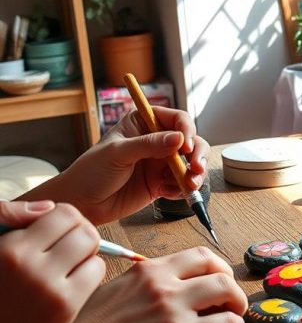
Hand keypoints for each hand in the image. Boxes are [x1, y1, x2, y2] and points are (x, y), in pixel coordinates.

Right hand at [0, 200, 104, 322]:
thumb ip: (12, 219)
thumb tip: (49, 207)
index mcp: (9, 247)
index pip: (62, 212)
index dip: (65, 220)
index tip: (57, 233)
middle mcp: (27, 264)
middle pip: (82, 227)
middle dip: (80, 233)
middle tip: (69, 249)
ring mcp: (47, 287)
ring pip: (93, 245)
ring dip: (87, 252)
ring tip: (70, 265)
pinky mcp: (64, 308)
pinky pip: (96, 270)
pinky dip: (91, 272)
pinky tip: (74, 282)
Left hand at [24, 106, 209, 224]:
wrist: (83, 202)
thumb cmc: (92, 171)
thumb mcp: (119, 153)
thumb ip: (149, 145)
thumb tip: (179, 139)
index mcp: (143, 123)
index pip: (175, 119)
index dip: (186, 131)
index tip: (186, 146)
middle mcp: (155, 141)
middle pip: (189, 141)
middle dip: (197, 154)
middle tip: (196, 168)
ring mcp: (158, 163)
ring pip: (189, 164)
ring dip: (194, 174)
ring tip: (190, 185)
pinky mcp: (159, 184)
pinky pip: (180, 184)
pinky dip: (182, 189)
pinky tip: (170, 193)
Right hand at [51, 247, 246, 322]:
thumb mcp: (118, 288)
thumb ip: (149, 284)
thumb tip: (180, 290)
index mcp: (148, 268)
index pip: (199, 255)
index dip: (217, 268)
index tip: (218, 281)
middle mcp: (164, 284)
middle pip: (219, 270)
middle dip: (232, 286)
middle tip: (232, 302)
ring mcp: (174, 310)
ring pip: (228, 292)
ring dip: (237, 305)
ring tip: (233, 319)